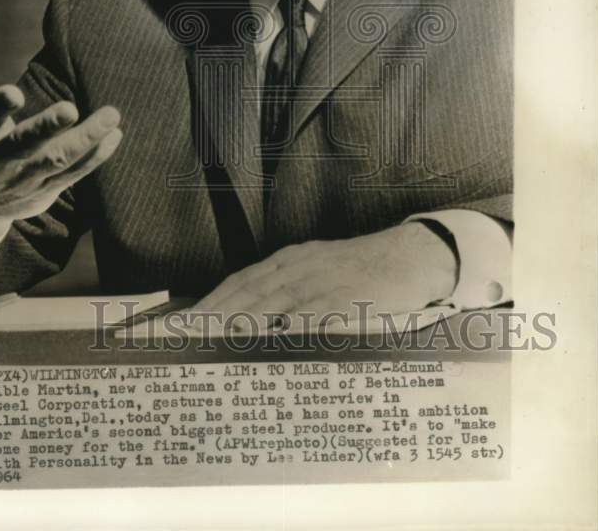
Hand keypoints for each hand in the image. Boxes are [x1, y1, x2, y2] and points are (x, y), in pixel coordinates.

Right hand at [0, 31, 121, 247]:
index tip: (14, 93)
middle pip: (23, 145)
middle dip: (47, 128)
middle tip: (70, 109)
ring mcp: (23, 180)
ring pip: (56, 161)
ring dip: (85, 140)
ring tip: (111, 116)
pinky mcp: (45, 191)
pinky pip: (74, 174)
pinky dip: (95, 157)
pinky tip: (114, 136)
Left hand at [190, 223, 457, 332]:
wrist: (410, 256)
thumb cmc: (361, 271)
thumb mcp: (318, 272)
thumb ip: (289, 293)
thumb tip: (254, 320)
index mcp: (290, 259)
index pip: (241, 280)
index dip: (213, 301)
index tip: (187, 322)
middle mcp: (300, 265)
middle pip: (250, 291)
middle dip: (217, 315)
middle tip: (190, 337)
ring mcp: (323, 279)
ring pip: (275, 302)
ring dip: (244, 322)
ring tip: (217, 342)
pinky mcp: (347, 294)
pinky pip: (314, 312)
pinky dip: (290, 327)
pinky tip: (272, 342)